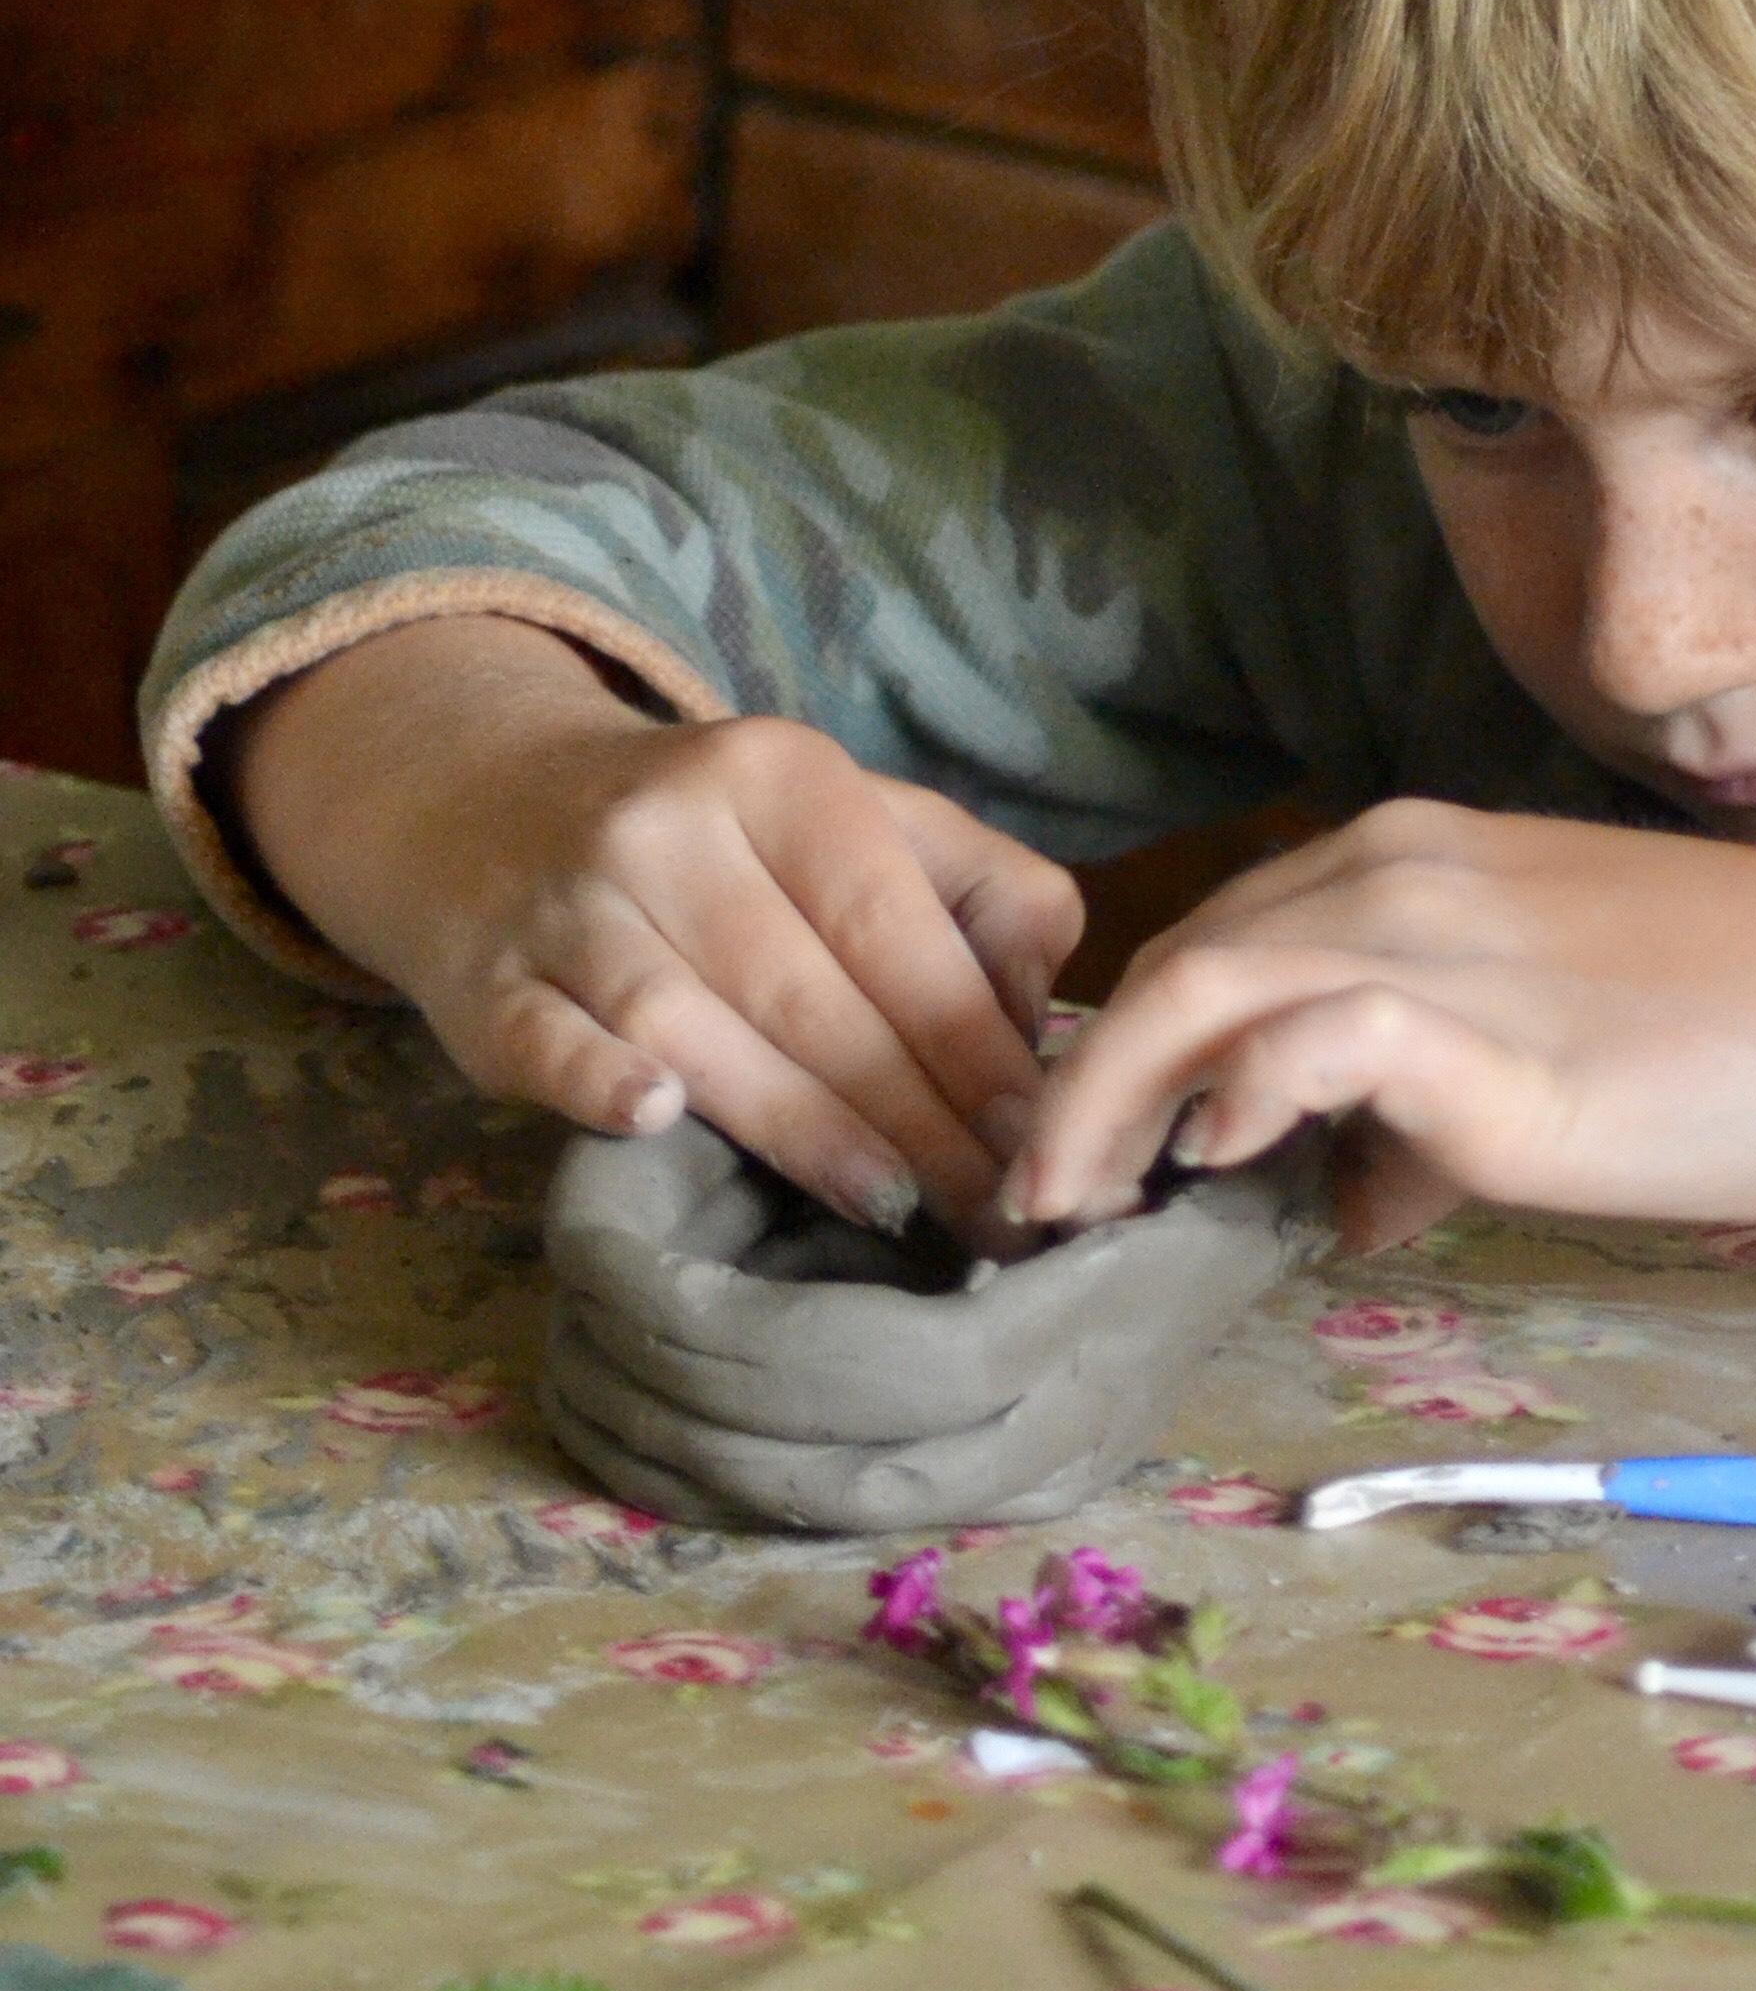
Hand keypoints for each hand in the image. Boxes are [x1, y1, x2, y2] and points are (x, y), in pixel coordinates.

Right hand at [232, 619, 1083, 1245]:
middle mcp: (668, 828)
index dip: (969, 1037)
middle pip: (806, 990)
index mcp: (776, 775)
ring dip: (803, 1129)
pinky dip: (598, 1081)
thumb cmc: (718, 837)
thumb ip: (971, 890)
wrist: (487, 805)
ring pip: (695, 1029)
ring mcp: (566, 908)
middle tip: (996, 1215)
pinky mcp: (482, 988)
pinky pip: (547, 1042)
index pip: (889, 920)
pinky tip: (657, 1119)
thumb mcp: (850, 815)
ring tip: (898, 1207)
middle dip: (916, 1115)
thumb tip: (1034, 1015)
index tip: (1037, 1133)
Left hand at [1011, 801, 1755, 1249]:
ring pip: (1208, 984)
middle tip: (1036, 1195)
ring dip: (1111, 1099)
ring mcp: (1442, 949)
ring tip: (1069, 1207)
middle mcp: (1404, 875)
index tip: (1085, 1139)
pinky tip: (1219, 1166)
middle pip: (1181, 957)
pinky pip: (1314, 1038)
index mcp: (1417, 859)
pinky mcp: (1487, 1043)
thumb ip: (1431, 1114)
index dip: (1130, 1036)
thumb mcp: (1564, 1052)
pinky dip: (1243, 1094)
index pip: (1221, 935)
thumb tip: (1345, 1205)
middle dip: (1082, 1077)